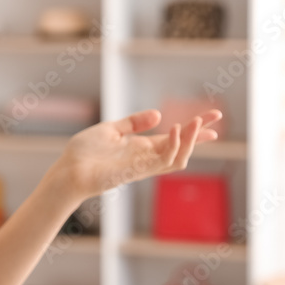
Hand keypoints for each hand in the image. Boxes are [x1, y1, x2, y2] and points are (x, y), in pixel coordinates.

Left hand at [48, 108, 222, 203]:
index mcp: (141, 147)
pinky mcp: (139, 171)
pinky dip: (174, 145)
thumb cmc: (84, 153)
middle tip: (217, 116)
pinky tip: (177, 129)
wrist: (68, 171)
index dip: (193, 129)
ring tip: (197, 121)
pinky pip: (164, 160)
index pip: (174, 138)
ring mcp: (144, 166)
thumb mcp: (110, 130)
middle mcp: (146, 158)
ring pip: (179, 156)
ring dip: (191, 139)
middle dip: (200, 133)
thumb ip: (133, 123)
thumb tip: (158, 114)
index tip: (212, 117)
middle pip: (183, 147)